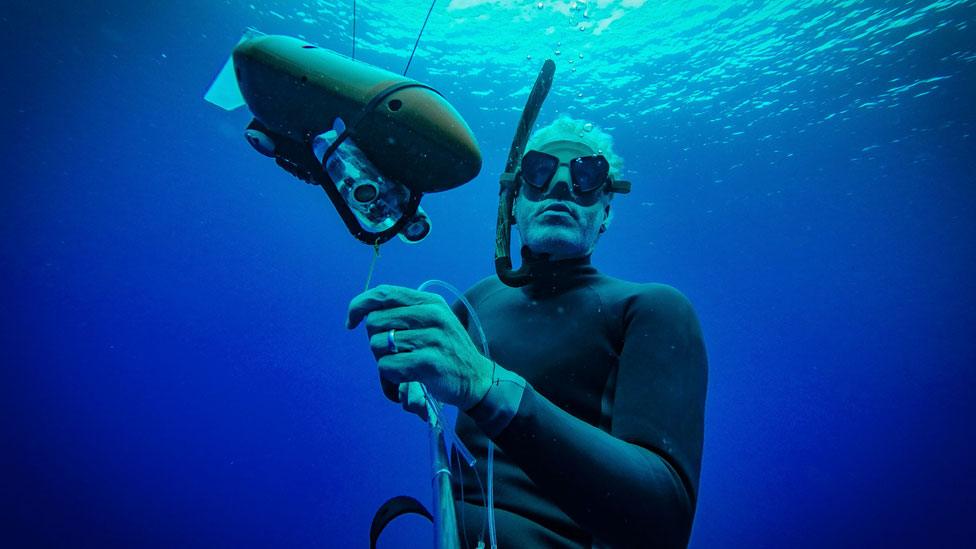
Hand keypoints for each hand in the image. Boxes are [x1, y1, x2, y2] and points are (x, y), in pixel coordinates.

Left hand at [346, 285, 493, 411]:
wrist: (477, 379)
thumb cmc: (446, 351)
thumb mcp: (432, 322)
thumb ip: (403, 313)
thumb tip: (363, 314)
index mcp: (429, 302)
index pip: (383, 293)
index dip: (359, 305)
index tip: (351, 322)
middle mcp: (432, 315)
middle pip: (374, 322)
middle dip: (376, 341)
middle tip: (395, 354)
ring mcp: (432, 338)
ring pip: (377, 346)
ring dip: (384, 361)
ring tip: (404, 367)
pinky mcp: (429, 363)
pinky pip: (387, 366)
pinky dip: (390, 377)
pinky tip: (406, 378)